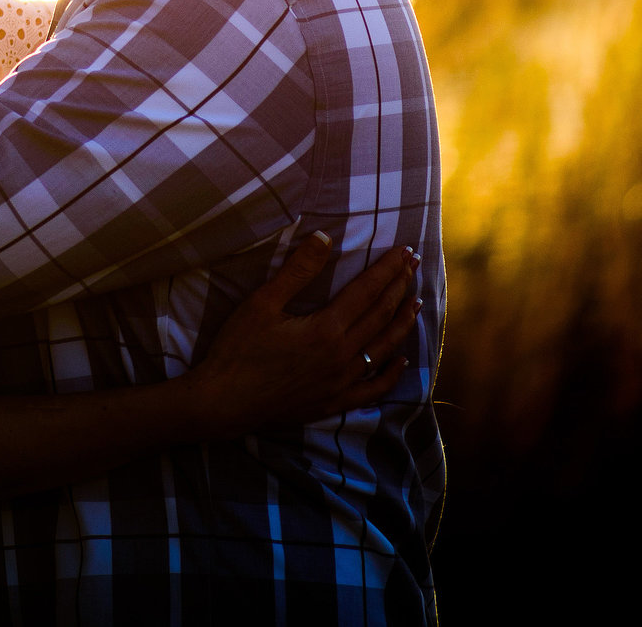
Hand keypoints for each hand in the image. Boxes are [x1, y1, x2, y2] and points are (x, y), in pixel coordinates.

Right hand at [183, 233, 417, 436]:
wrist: (225, 403)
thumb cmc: (238, 350)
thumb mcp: (262, 303)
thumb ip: (297, 271)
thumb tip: (324, 238)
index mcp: (326, 329)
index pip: (367, 291)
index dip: (388, 269)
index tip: (405, 251)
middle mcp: (342, 356)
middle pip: (380, 315)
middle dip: (399, 287)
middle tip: (415, 266)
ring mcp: (341, 383)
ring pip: (383, 349)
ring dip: (402, 323)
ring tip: (416, 303)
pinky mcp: (334, 403)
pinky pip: (373, 388)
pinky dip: (391, 374)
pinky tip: (401, 361)